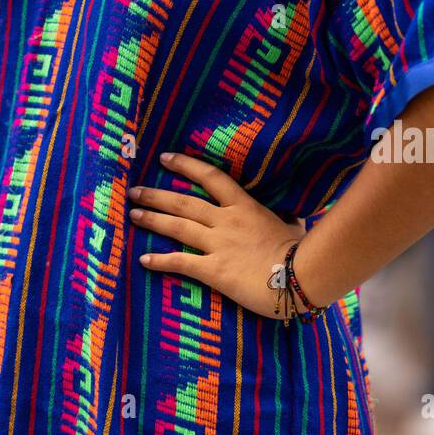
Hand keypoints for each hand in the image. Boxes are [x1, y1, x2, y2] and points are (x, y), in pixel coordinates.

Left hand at [129, 152, 310, 320]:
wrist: (300, 277)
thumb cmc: (300, 250)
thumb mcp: (292, 224)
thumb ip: (283, 216)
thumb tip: (291, 214)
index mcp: (244, 205)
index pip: (210, 177)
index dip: (185, 165)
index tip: (165, 158)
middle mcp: (226, 220)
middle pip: (183, 202)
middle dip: (156, 195)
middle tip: (134, 191)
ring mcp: (218, 244)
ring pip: (177, 227)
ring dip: (152, 220)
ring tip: (133, 215)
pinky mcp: (214, 270)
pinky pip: (182, 262)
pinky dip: (161, 261)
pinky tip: (144, 260)